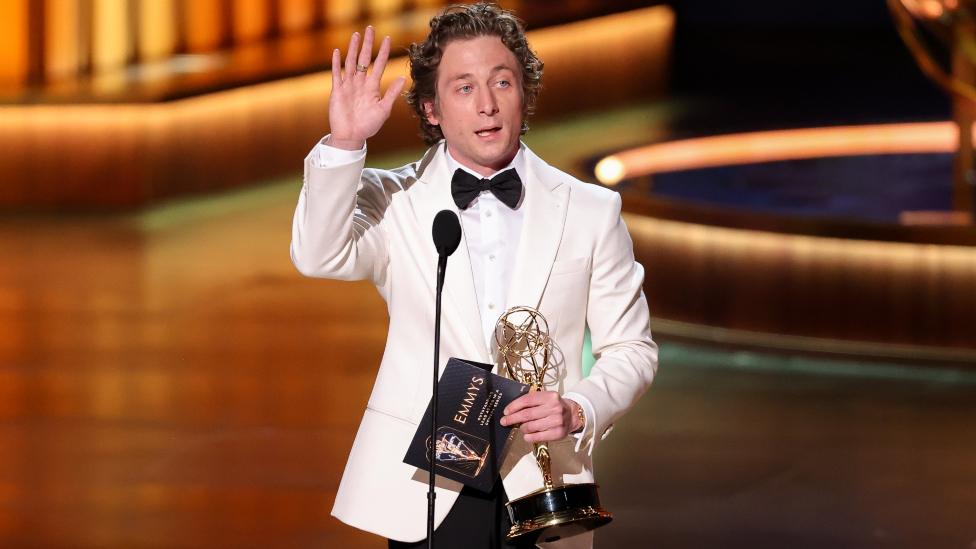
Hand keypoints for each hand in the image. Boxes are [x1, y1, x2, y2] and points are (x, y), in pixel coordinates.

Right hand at [328, 26, 405, 149]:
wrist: (351, 136)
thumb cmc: (368, 125)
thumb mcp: (384, 109)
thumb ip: (391, 93)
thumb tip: (403, 78)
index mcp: (373, 87)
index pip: (379, 65)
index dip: (384, 52)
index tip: (388, 39)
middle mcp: (361, 83)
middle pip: (365, 59)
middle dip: (368, 44)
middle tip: (370, 28)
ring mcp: (349, 86)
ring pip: (351, 63)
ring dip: (353, 49)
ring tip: (356, 35)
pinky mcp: (337, 91)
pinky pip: (337, 74)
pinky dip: (336, 63)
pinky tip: (337, 52)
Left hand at [500, 391, 581, 443]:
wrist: (573, 414)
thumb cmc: (554, 406)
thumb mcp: (546, 398)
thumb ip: (532, 401)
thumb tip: (512, 410)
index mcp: (549, 396)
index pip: (527, 400)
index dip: (514, 406)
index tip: (506, 411)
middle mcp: (554, 408)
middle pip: (527, 414)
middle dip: (513, 418)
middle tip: (504, 421)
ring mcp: (557, 421)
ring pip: (530, 426)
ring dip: (522, 428)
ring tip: (521, 427)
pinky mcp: (558, 433)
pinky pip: (537, 437)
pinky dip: (528, 437)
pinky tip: (526, 435)